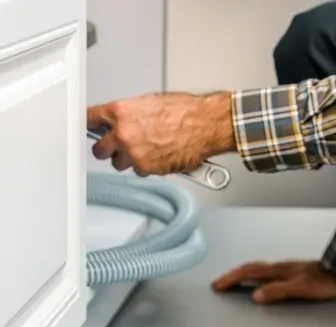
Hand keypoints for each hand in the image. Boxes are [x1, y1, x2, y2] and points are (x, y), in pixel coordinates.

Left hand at [87, 92, 234, 176]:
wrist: (204, 125)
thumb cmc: (184, 112)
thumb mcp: (150, 103)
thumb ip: (129, 115)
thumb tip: (121, 121)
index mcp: (120, 112)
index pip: (89, 119)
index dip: (89, 126)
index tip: (90, 130)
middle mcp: (123, 134)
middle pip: (99, 149)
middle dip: (107, 149)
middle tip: (117, 147)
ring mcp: (134, 154)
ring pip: (119, 164)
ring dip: (128, 160)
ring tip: (146, 151)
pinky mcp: (147, 169)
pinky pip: (138, 171)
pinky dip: (146, 167)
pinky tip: (158, 156)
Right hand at [211, 260, 335, 303]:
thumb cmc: (323, 282)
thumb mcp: (300, 289)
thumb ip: (277, 291)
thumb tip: (256, 296)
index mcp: (277, 271)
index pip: (247, 272)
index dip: (231, 279)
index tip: (218, 285)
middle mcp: (277, 268)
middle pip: (248, 268)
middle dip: (231, 276)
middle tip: (219, 283)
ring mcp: (283, 269)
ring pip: (255, 269)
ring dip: (240, 274)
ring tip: (231, 281)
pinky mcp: (289, 272)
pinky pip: (264, 272)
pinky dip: (252, 275)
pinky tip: (255, 281)